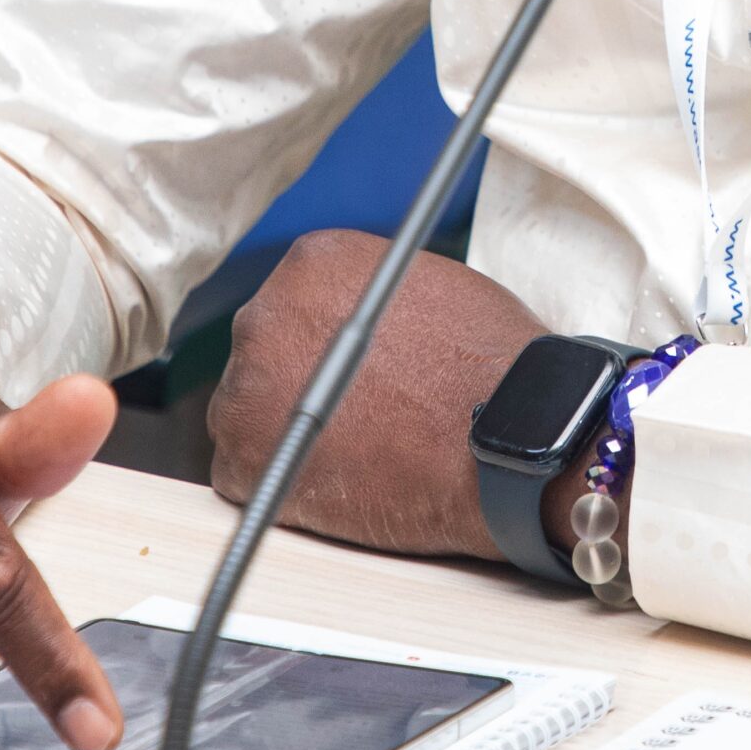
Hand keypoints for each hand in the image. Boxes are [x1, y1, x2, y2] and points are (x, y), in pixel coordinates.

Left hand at [210, 232, 589, 560]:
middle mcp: (264, 313)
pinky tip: (331, 487)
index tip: (349, 369)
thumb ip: (373, 293)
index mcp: (311, 262)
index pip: (295, 300)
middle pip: (264, 351)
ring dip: (284, 433)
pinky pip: (244, 473)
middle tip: (348, 414)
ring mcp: (246, 388)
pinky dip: (280, 484)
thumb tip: (362, 321)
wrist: (509, 437)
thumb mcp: (430, 283)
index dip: (322, 340)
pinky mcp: (241, 461)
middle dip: (295, 381)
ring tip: (348, 454)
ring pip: (248, 412)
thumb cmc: (487, 364)